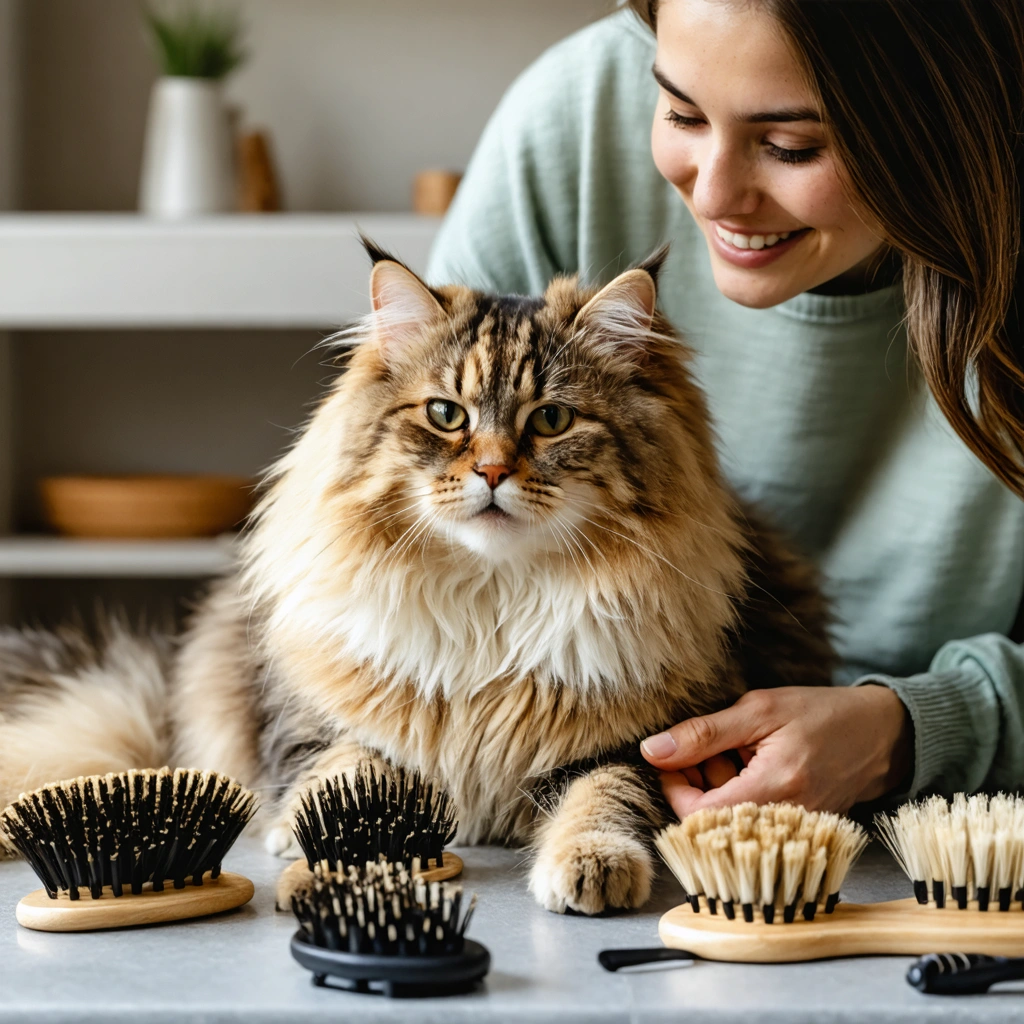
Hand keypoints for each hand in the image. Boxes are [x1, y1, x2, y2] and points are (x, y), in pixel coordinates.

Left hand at [640, 685, 912, 818]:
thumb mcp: (759, 709)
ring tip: (733, 755)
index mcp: (774, 789)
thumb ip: (703, 734)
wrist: (882, 734)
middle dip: (695, 786)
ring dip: (717, 789)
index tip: (672, 760)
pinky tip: (750, 770)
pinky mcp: (796, 831)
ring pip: (728, 823)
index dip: (674, 789)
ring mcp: (791, 831)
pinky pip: (750, 822)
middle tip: (705, 751)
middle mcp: (784, 822)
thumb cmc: (822, 713)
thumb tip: (652, 750)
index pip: (698, 816)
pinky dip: (739, 796)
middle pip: (710, 823)